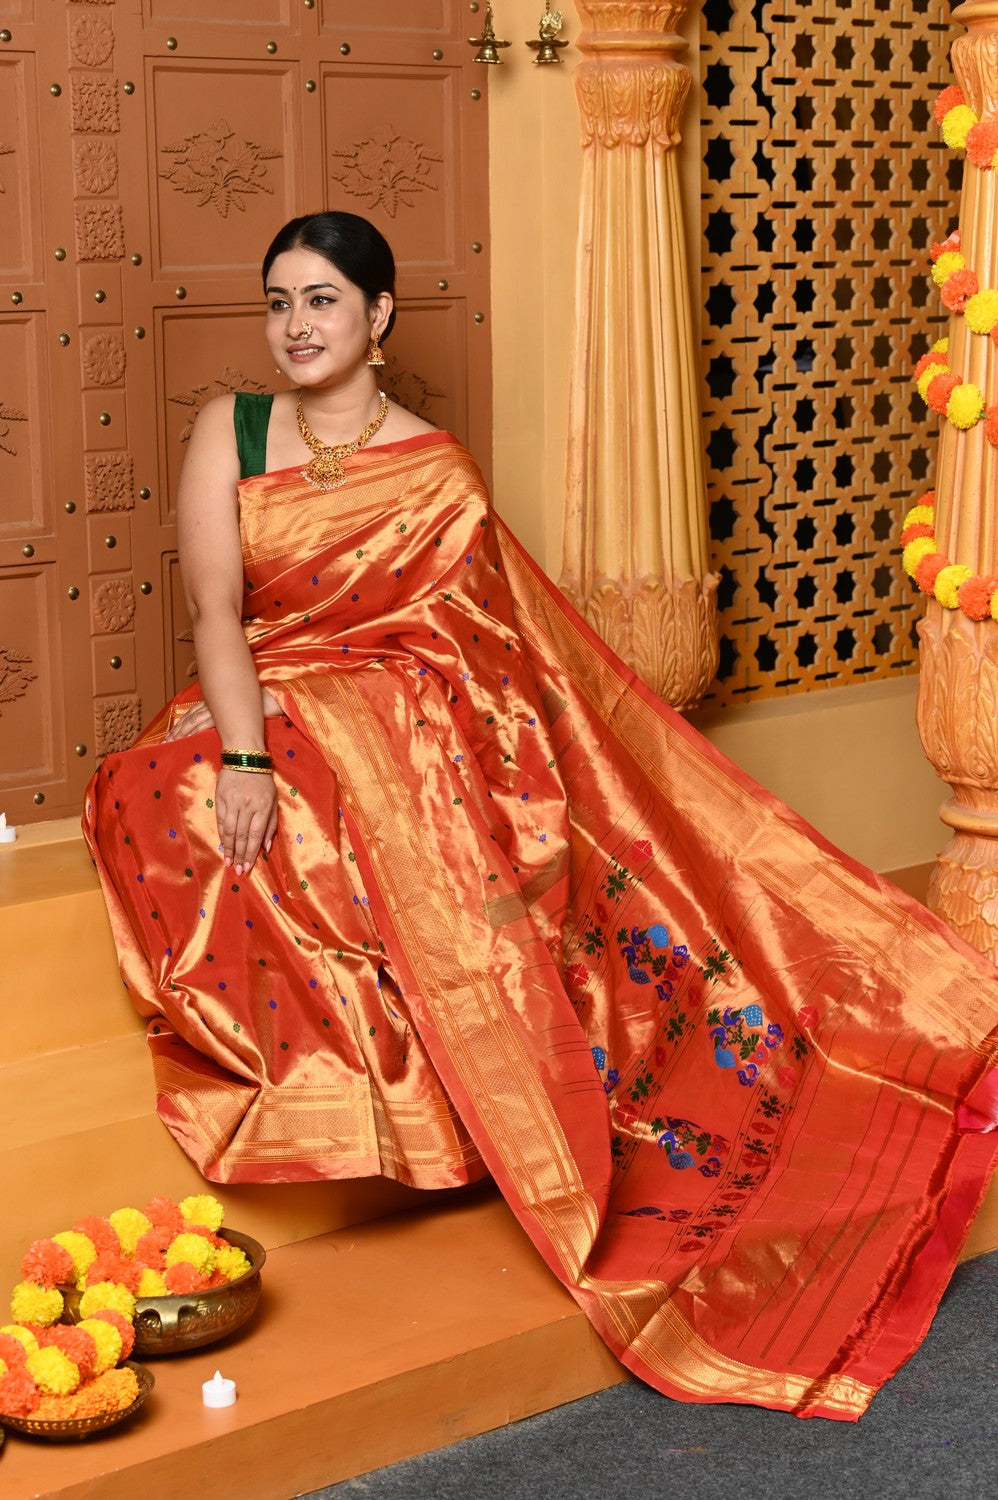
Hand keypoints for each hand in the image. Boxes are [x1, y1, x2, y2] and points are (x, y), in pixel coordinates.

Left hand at [164, 687, 283, 741]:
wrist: (271, 700)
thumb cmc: (258, 706)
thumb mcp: (239, 713)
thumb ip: (228, 719)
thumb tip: (224, 732)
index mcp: (215, 703)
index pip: (193, 715)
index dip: (181, 725)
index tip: (170, 735)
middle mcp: (214, 704)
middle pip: (189, 718)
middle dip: (176, 731)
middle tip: (164, 742)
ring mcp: (218, 709)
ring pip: (193, 721)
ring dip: (180, 732)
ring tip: (169, 743)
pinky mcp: (225, 715)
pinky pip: (205, 723)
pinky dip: (193, 731)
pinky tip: (185, 738)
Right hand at [215, 768, 277, 874]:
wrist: (245, 758)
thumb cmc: (263, 782)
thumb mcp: (273, 801)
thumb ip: (271, 824)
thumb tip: (267, 846)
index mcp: (262, 807)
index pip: (255, 835)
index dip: (251, 853)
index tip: (248, 867)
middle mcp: (247, 806)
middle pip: (241, 836)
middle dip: (239, 855)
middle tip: (237, 870)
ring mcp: (232, 802)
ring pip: (229, 830)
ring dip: (228, 849)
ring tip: (228, 862)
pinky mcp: (220, 798)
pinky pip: (220, 821)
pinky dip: (222, 835)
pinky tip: (223, 846)